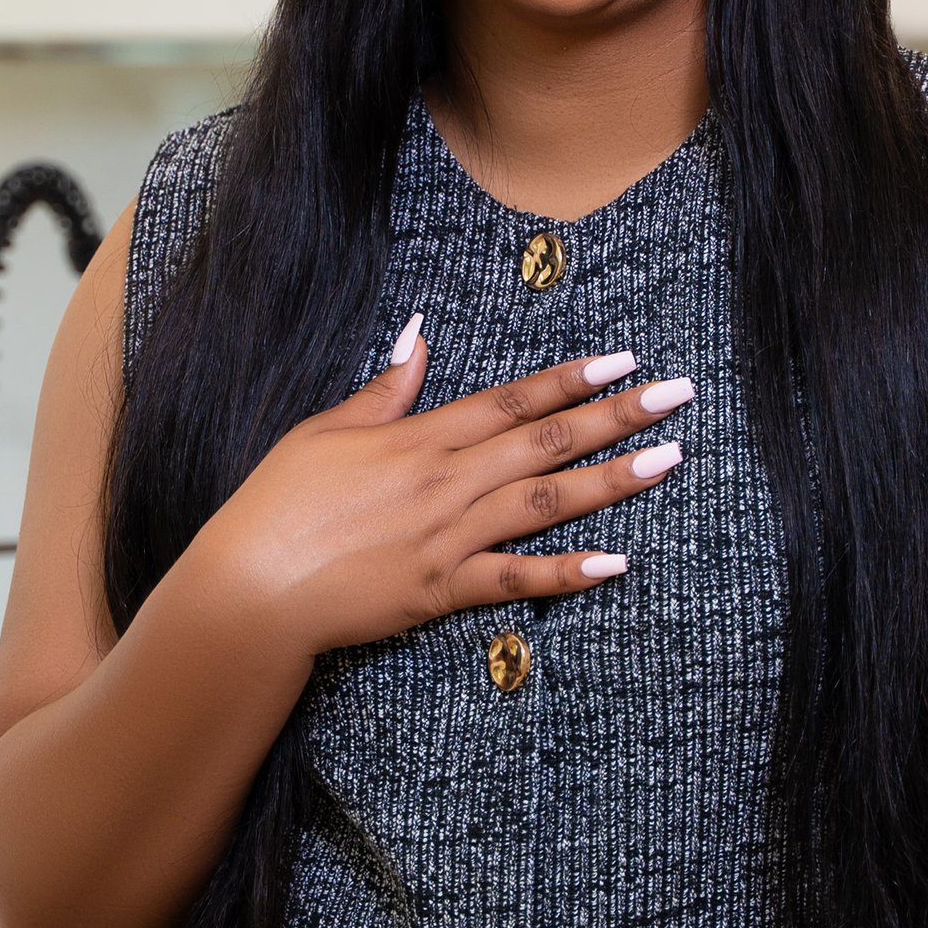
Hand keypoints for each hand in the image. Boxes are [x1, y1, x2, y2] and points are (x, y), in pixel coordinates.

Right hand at [190, 320, 693, 660]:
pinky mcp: (444, 590)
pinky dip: (567, 572)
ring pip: (547, 502)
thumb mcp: (324, 430)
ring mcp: (450, 537)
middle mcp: (447, 481)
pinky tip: (616, 561)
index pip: (513, 400)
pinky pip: (516, 579)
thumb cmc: (278, 504)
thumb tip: (420, 337)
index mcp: (420, 436)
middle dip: (618, 415)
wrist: (250, 586)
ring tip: (668, 460)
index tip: (624, 360)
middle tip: (677, 396)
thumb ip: (384, 389)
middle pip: (548, 441)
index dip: (572, 378)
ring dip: (613, 481)